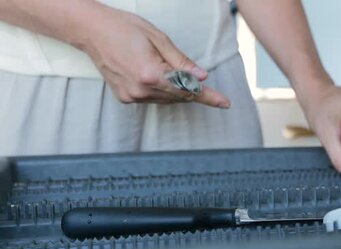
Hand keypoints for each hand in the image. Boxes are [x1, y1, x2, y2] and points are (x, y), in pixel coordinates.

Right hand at [76, 5, 229, 107]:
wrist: (91, 31)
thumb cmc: (125, 28)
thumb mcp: (159, 39)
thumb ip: (181, 62)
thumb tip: (202, 77)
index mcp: (151, 74)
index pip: (188, 89)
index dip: (209, 97)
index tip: (225, 103)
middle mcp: (141, 90)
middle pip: (179, 96)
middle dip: (192, 88)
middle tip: (200, 80)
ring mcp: (132, 96)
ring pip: (167, 99)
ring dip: (175, 89)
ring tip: (163, 68)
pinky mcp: (125, 98)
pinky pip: (153, 98)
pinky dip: (161, 90)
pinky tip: (154, 75)